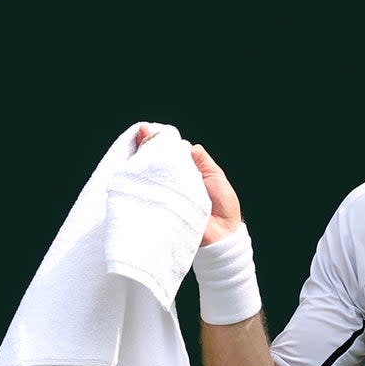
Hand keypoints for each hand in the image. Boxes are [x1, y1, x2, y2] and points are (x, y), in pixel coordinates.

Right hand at [134, 125, 242, 245]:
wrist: (223, 234)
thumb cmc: (224, 206)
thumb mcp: (216, 176)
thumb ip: (202, 160)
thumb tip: (188, 145)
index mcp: (187, 173)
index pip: (170, 153)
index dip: (160, 142)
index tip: (150, 131)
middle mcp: (175, 182)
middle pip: (157, 161)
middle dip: (148, 146)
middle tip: (142, 134)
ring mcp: (167, 194)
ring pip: (151, 174)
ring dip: (144, 160)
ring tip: (141, 145)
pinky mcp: (163, 207)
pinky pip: (152, 191)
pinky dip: (146, 180)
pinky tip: (142, 167)